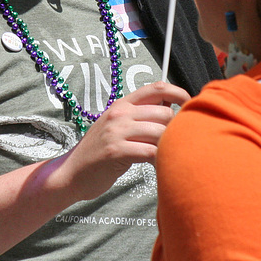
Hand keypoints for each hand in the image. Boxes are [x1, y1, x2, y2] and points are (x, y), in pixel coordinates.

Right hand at [53, 81, 189, 201]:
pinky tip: (157, 167)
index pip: (156, 88)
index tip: (189, 106)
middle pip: (164, 113)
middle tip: (177, 144)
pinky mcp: (116, 151)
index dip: (178, 93)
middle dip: (176, 129)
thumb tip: (171, 108)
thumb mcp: (117, 127)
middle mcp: (119, 114)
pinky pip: (151, 152)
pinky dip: (160, 161)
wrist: (72, 173)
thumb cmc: (100, 152)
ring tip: (167, 157)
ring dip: (168, 147)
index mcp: (122, 104)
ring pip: (160, 132)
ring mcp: (116, 131)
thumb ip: (140, 117)